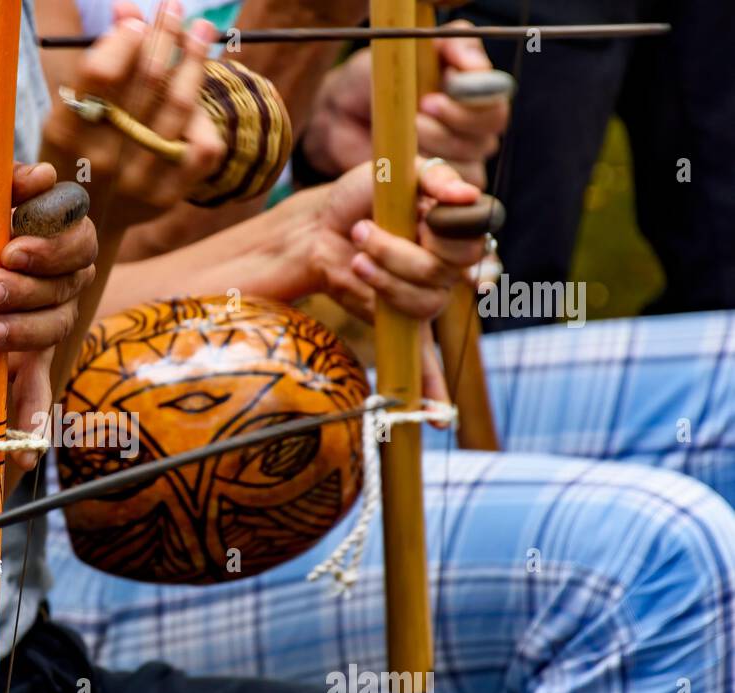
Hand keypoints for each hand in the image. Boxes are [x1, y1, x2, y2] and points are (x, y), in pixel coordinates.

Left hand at [0, 164, 97, 462]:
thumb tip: (46, 175)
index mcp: (39, 240)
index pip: (79, 238)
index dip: (56, 243)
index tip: (13, 247)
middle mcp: (47, 283)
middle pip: (72, 284)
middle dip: (30, 287)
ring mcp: (34, 327)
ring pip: (57, 328)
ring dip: (23, 328)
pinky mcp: (13, 367)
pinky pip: (37, 393)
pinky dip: (34, 414)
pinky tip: (26, 440)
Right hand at [41, 3, 226, 227]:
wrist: (85, 227)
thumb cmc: (78, 152)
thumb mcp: (72, 110)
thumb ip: (100, 61)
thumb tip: (128, 10)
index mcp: (67, 134)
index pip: (102, 74)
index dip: (126, 38)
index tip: (136, 21)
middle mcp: (102, 161)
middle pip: (146, 81)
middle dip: (164, 34)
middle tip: (174, 8)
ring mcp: (137, 182)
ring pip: (180, 106)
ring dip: (195, 59)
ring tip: (201, 31)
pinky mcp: (167, 196)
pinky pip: (202, 144)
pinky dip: (203, 115)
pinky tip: (197, 94)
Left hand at [302, 22, 509, 186]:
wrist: (344, 116)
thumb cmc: (378, 79)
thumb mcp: (410, 49)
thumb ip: (450, 45)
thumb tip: (476, 66)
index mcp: (476, 94)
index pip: (494, 107)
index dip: (467, 106)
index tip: (428, 100)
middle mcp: (476, 128)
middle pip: (485, 137)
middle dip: (447, 125)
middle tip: (414, 116)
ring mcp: (461, 160)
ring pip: (468, 165)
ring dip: (431, 149)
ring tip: (403, 134)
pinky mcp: (439, 188)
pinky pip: (449, 192)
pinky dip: (425, 178)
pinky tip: (403, 162)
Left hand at [304, 158, 487, 401]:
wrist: (318, 227)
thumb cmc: (360, 195)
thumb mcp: (394, 173)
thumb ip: (434, 178)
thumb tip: (467, 196)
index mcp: (455, 229)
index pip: (474, 240)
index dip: (454, 236)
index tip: (426, 219)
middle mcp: (447, 267)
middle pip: (446, 273)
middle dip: (402, 253)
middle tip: (365, 231)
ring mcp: (425, 296)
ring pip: (424, 302)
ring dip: (385, 279)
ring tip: (357, 257)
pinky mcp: (399, 321)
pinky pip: (424, 362)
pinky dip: (430, 390)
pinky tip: (434, 418)